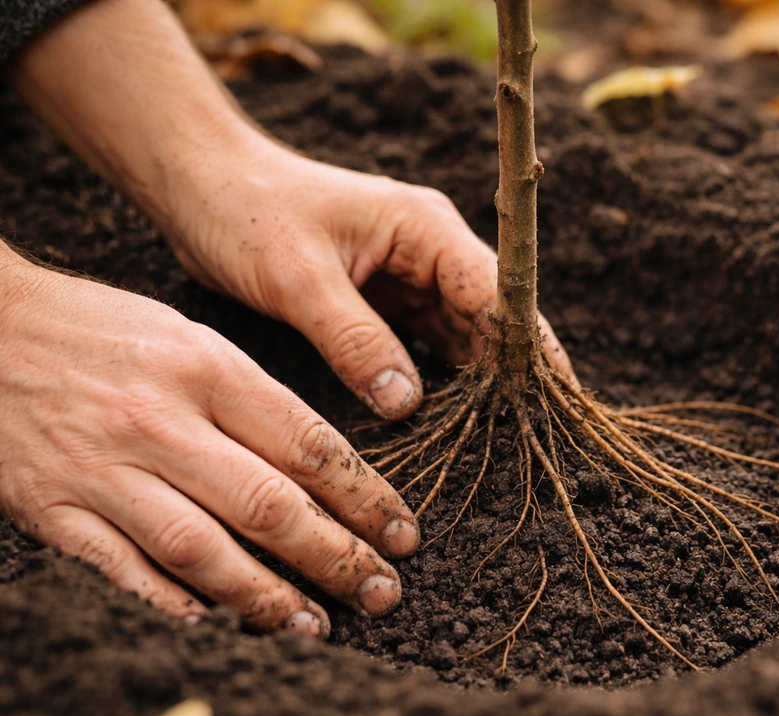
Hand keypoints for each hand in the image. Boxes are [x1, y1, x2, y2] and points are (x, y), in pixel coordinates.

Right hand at [0, 250, 418, 635]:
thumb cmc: (107, 331)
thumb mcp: (195, 339)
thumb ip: (256, 401)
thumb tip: (323, 467)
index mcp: (209, 371)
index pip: (308, 445)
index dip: (365, 498)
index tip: (402, 533)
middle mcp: (163, 422)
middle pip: (268, 505)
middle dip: (336, 557)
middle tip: (381, 592)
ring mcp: (105, 469)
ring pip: (203, 549)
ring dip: (267, 597)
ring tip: (315, 626)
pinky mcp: (54, 507)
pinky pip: (121, 571)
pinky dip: (173, 604)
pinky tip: (219, 626)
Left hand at [165, 137, 574, 419]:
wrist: (199, 188)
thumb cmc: (247, 213)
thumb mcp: (300, 279)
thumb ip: (355, 340)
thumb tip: (407, 405)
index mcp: (426, 230)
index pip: (500, 294)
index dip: (531, 348)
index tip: (555, 399)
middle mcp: (429, 254)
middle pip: (491, 322)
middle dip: (510, 375)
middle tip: (530, 437)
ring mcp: (408, 280)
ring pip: (461, 340)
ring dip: (475, 385)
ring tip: (497, 441)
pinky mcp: (381, 305)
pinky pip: (423, 349)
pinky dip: (435, 384)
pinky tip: (443, 423)